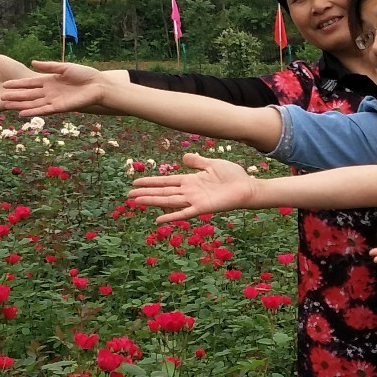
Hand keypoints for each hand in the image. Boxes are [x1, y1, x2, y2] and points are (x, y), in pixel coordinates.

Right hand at [2, 60, 109, 117]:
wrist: (98, 85)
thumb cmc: (84, 74)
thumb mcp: (65, 67)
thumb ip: (49, 66)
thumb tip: (33, 62)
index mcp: (49, 80)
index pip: (30, 83)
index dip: (18, 84)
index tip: (5, 84)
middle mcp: (48, 91)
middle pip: (28, 94)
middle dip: (15, 96)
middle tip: (0, 97)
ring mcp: (53, 100)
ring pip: (33, 103)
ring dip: (20, 105)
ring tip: (6, 106)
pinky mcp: (59, 107)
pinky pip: (43, 110)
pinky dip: (32, 112)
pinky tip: (22, 113)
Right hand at [126, 152, 254, 219]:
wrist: (247, 187)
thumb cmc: (232, 176)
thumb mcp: (212, 164)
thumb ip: (197, 161)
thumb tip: (183, 157)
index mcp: (190, 180)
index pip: (166, 181)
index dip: (151, 182)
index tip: (136, 183)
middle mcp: (189, 191)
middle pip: (163, 192)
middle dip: (146, 193)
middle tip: (129, 195)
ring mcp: (194, 200)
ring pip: (168, 201)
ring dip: (152, 202)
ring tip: (136, 202)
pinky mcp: (202, 208)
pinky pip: (184, 213)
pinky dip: (171, 216)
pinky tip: (158, 219)